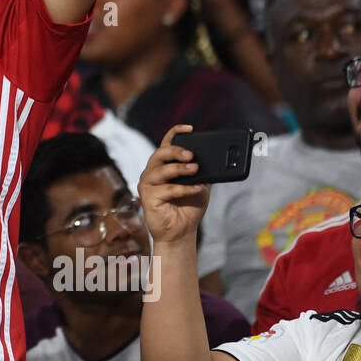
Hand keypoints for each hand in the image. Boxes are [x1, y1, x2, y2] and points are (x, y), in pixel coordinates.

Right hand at [138, 125, 208, 243]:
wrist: (181, 232)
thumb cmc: (189, 207)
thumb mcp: (200, 184)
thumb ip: (203, 172)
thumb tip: (213, 159)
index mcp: (164, 165)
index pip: (166, 144)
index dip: (175, 133)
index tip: (189, 128)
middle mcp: (153, 172)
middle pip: (160, 154)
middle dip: (176, 151)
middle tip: (191, 155)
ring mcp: (148, 184)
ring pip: (161, 170)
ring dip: (180, 169)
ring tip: (195, 170)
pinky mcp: (147, 197)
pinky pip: (167, 189)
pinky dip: (184, 188)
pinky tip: (196, 188)